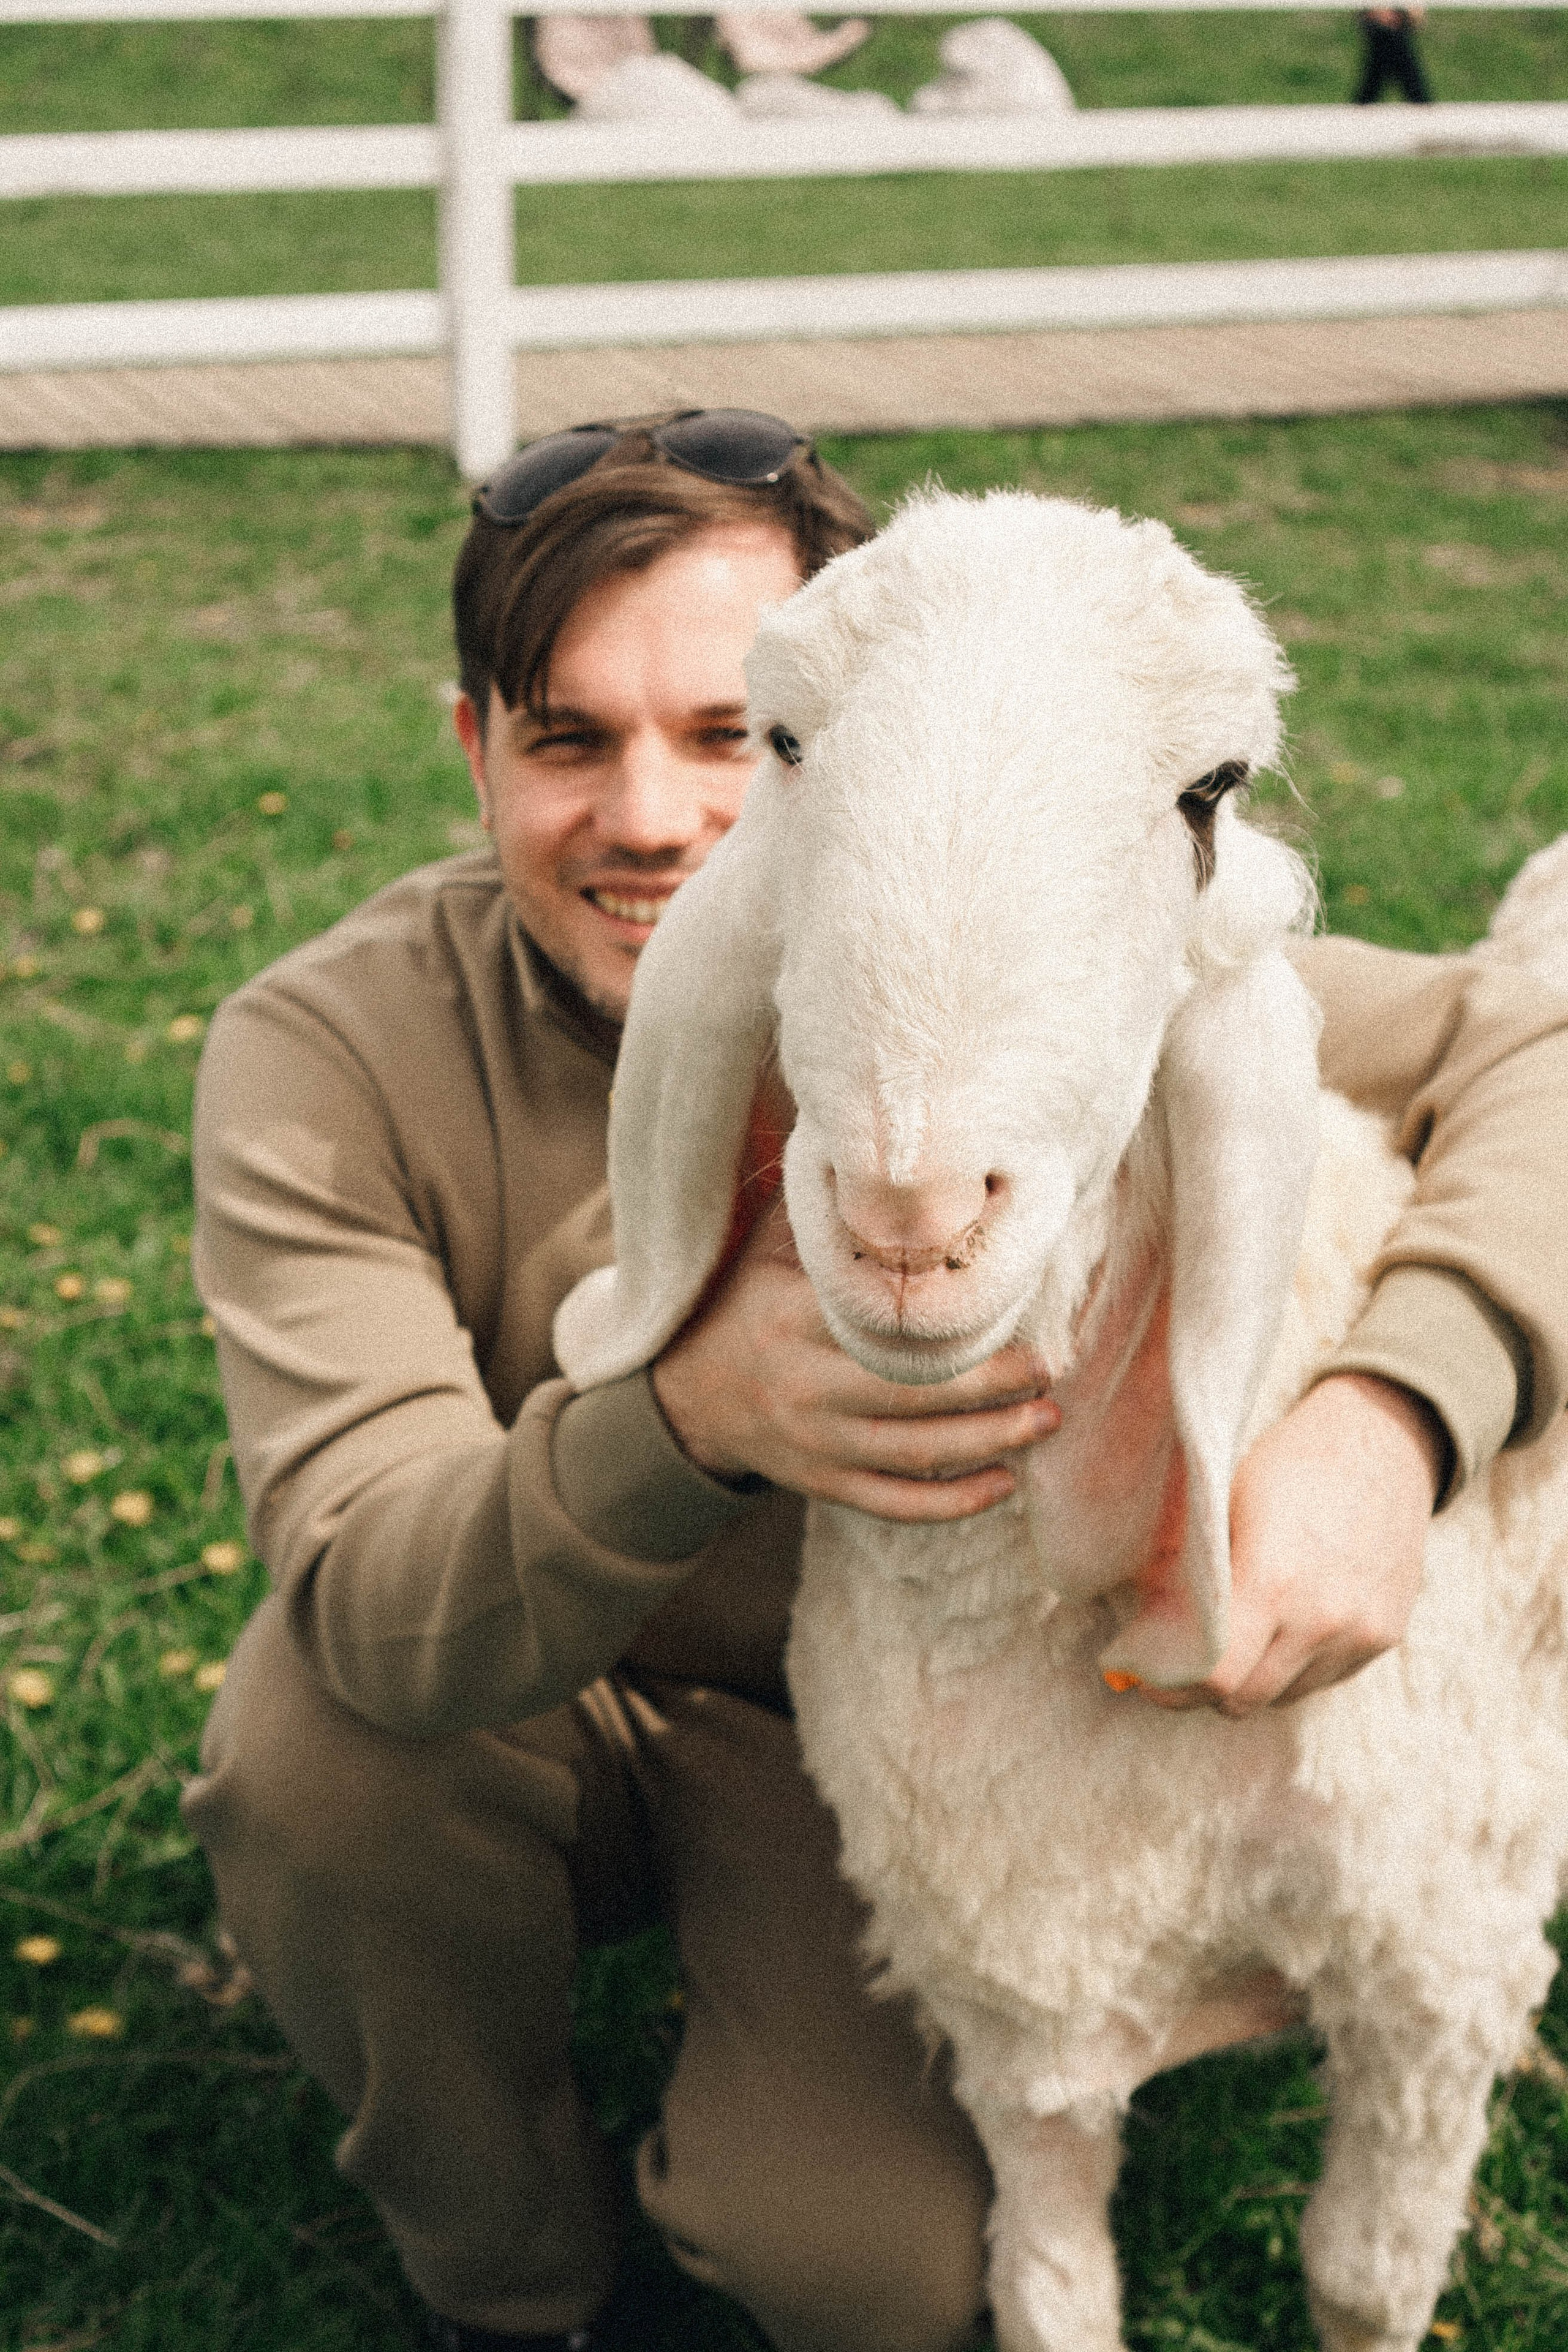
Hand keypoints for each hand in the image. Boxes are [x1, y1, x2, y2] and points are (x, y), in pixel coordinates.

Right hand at [651, 1194, 1060, 1521]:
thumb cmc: (744, 1304)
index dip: (948, 1320)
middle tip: (1048, 1369)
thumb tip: (896, 1162)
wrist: (686, 1395)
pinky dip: (953, 1502)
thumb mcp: (768, 1250)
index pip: (880, 1325)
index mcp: (793, 1322)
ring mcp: (816, 1445)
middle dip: (990, 1386)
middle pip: (913, 1396)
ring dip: (990, 1441)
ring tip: (1046, 1419)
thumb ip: (830, 1219)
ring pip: (915, 1454)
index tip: (1008, 1302)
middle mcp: (806, 1389)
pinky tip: (1003, 1482)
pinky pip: (896, 1502)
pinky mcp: (823, 1484)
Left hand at [1138, 1372, 1447, 1716]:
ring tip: (1235, 1637)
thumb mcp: (1224, 1505)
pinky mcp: (1385, 1637)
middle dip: (1204, 1690)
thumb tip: (1143, 1630)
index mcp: (1273, 1581)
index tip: (1148, 1676)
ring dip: (1253, 1679)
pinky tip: (1282, 1625)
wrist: (1381, 1438)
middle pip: (1245, 1699)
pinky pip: (1324, 1679)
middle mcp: (1322, 1619)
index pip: (1215, 1678)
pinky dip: (1294, 1667)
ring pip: (1285, 1695)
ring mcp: (1360, 1633)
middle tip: (1180, 1665)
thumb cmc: (1288, 1464)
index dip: (1172, 1686)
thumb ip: (1189, 1575)